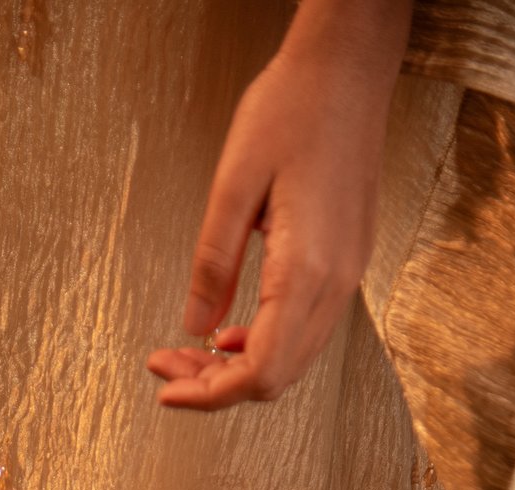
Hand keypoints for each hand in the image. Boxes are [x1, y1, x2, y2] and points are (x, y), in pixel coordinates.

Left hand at [147, 0, 412, 411]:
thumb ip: (213, 265)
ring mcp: (347, 276)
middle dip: (217, 387)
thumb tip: (193, 326)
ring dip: (239, 369)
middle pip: (277, 378)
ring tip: (190, 352)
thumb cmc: (293, 109)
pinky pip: (305, 331)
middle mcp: (335, 283)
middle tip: (167, 368)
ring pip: (292, 360)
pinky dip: (264, 345)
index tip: (166, 390)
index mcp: (306, 270)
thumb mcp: (233, 186)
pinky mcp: (346, 263)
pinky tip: (230, 331)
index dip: (209, 395)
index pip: (260, 371)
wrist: (347, 68)